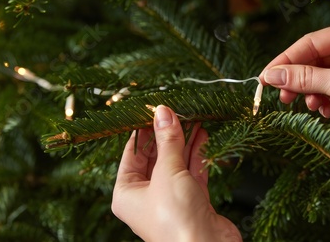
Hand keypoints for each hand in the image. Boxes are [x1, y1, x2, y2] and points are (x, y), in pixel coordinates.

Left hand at [112, 105, 241, 241]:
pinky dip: (197, 155)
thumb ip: (167, 141)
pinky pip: (192, 173)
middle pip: (155, 157)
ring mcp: (170, 200)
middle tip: (177, 112)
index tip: (153, 110)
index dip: (143, 131)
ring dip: (185, 142)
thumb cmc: (175, 219)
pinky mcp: (192, 201)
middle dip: (167, 135)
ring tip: (193, 118)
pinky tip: (202, 136)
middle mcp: (146, 197)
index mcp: (127, 193)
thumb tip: (163, 113)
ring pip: (176, 163)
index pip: (131, 154)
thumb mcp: (167, 172)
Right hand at [259, 19, 329, 152]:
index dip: (285, 61)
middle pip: (315, 59)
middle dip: (299, 80)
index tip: (265, 78)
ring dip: (313, 92)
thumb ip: (305, 78)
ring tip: (311, 107)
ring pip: (324, 75)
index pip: (310, 43)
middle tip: (283, 97)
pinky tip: (326, 111)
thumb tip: (272, 76)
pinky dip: (327, 99)